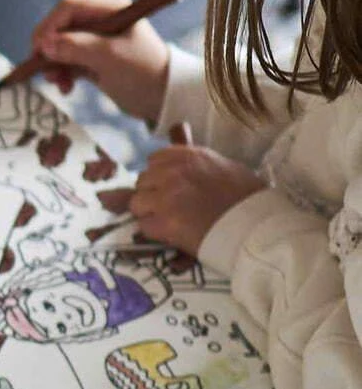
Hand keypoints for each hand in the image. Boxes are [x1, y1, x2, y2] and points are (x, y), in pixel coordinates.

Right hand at [29, 0, 171, 121]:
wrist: (161, 98)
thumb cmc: (142, 72)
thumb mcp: (109, 57)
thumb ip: (76, 47)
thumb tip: (44, 45)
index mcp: (111, 9)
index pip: (69, 8)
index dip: (50, 26)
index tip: (39, 50)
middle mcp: (102, 20)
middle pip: (61, 27)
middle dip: (49, 48)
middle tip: (42, 70)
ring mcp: (96, 40)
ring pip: (61, 46)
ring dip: (54, 64)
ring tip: (57, 83)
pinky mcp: (93, 59)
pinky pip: (67, 62)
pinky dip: (62, 74)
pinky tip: (66, 88)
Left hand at [131, 146, 266, 255]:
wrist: (251, 225)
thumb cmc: (244, 197)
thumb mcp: (222, 167)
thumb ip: (195, 165)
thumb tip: (174, 165)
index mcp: (189, 156)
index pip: (154, 159)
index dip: (158, 175)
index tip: (167, 186)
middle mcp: (172, 172)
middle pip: (142, 181)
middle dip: (151, 194)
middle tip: (168, 207)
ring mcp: (165, 197)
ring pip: (137, 203)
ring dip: (148, 213)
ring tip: (168, 220)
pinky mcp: (162, 222)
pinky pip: (143, 225)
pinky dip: (154, 231)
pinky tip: (171, 233)